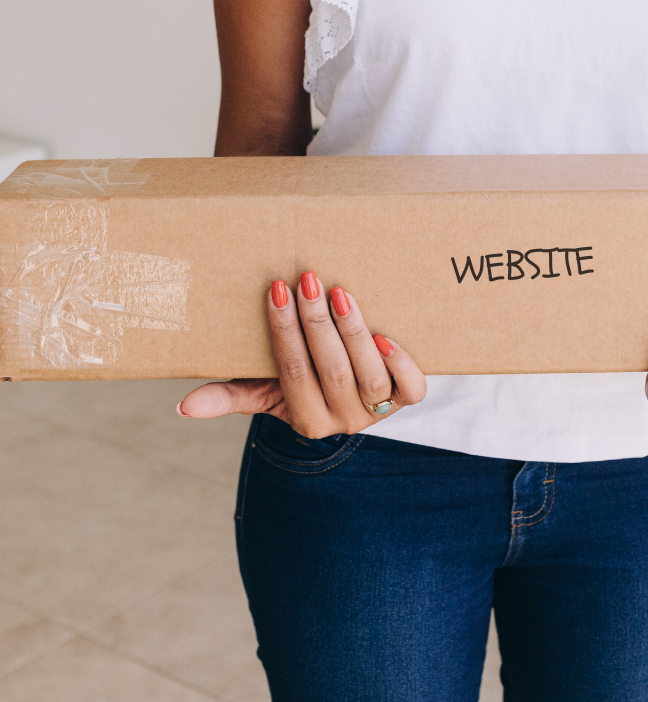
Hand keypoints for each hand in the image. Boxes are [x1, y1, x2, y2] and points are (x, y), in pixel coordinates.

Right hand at [178, 272, 426, 437]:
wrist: (353, 400)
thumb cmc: (303, 386)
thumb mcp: (265, 393)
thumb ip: (229, 397)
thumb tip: (182, 406)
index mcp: (307, 421)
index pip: (291, 372)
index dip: (284, 332)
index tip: (278, 290)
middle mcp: (345, 421)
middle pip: (331, 371)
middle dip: (317, 324)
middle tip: (309, 280)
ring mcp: (379, 411)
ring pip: (369, 376)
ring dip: (354, 332)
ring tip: (341, 294)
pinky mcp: (408, 398)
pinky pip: (412, 389)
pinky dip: (401, 362)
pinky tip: (384, 335)